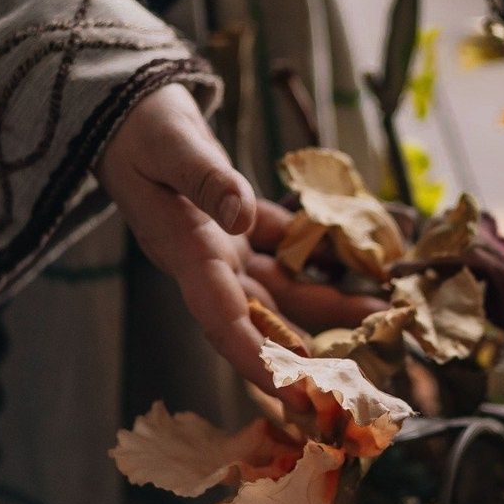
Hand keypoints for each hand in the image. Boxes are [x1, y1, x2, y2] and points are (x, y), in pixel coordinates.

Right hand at [95, 84, 380, 404]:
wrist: (123, 106)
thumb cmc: (139, 124)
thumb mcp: (170, 144)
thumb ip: (206, 179)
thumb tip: (239, 216)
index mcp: (184, 252)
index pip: (223, 320)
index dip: (257, 362)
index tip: (293, 397)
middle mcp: (205, 261)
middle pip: (261, 321)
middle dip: (305, 354)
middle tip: (353, 379)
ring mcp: (222, 244)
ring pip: (282, 288)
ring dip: (328, 304)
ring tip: (380, 315)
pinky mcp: (236, 222)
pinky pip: (283, 249)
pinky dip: (317, 256)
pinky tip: (359, 261)